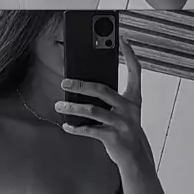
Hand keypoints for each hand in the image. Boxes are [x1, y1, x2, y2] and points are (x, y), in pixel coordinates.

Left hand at [56, 36, 148, 171]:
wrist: (135, 155)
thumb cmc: (125, 126)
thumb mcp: (125, 108)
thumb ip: (112, 95)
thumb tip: (86, 81)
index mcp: (134, 96)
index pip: (135, 70)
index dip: (130, 53)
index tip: (122, 38)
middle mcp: (130, 107)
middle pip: (102, 89)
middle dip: (81, 85)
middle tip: (64, 83)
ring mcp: (122, 123)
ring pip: (93, 111)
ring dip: (73, 108)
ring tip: (58, 106)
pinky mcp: (113, 137)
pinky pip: (90, 130)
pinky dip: (76, 128)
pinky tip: (66, 125)